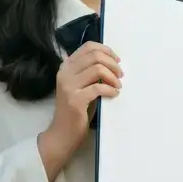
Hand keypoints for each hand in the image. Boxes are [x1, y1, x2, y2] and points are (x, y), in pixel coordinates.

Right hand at [38, 42, 121, 180]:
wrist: (62, 134)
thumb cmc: (76, 110)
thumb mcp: (81, 86)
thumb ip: (90, 73)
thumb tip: (112, 63)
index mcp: (66, 67)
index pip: (88, 47)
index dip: (106, 50)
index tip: (117, 60)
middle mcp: (65, 73)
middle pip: (94, 56)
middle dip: (112, 63)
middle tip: (120, 74)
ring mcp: (68, 86)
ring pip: (97, 69)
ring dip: (113, 76)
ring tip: (118, 85)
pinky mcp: (75, 99)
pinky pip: (98, 87)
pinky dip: (110, 89)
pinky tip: (114, 94)